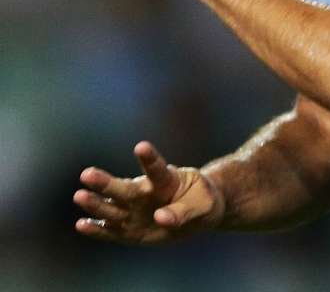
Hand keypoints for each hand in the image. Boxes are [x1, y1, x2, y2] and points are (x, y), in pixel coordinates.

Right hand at [74, 141, 224, 244]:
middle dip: (106, 182)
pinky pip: (111, 230)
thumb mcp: (203, 206)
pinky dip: (97, 229)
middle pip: (125, 188)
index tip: (141, 146)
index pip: (157, 169)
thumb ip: (184, 212)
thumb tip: (160, 218)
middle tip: (86, 173)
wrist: (197, 214)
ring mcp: (134, 211)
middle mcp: (145, 193)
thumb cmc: (201, 202)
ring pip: (113, 207)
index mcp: (166, 181)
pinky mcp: (128, 230)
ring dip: (96, 203)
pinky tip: (81, 224)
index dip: (150, 158)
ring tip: (79, 195)